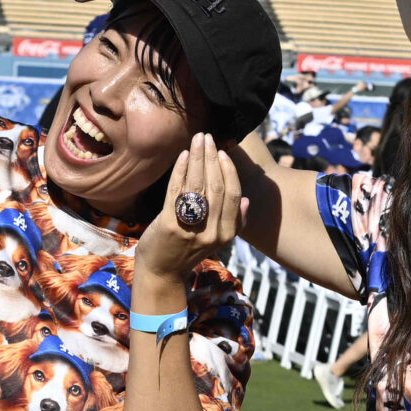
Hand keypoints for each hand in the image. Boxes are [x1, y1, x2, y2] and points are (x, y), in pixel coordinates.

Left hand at [135, 134, 244, 284]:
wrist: (162, 273)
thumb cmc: (188, 251)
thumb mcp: (217, 240)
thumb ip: (235, 223)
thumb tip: (248, 201)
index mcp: (227, 234)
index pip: (234, 195)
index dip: (229, 171)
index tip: (222, 152)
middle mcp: (212, 232)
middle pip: (216, 186)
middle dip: (212, 157)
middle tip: (207, 137)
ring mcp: (191, 228)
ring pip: (198, 185)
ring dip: (198, 158)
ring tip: (197, 139)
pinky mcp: (170, 224)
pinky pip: (177, 191)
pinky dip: (181, 170)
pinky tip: (184, 155)